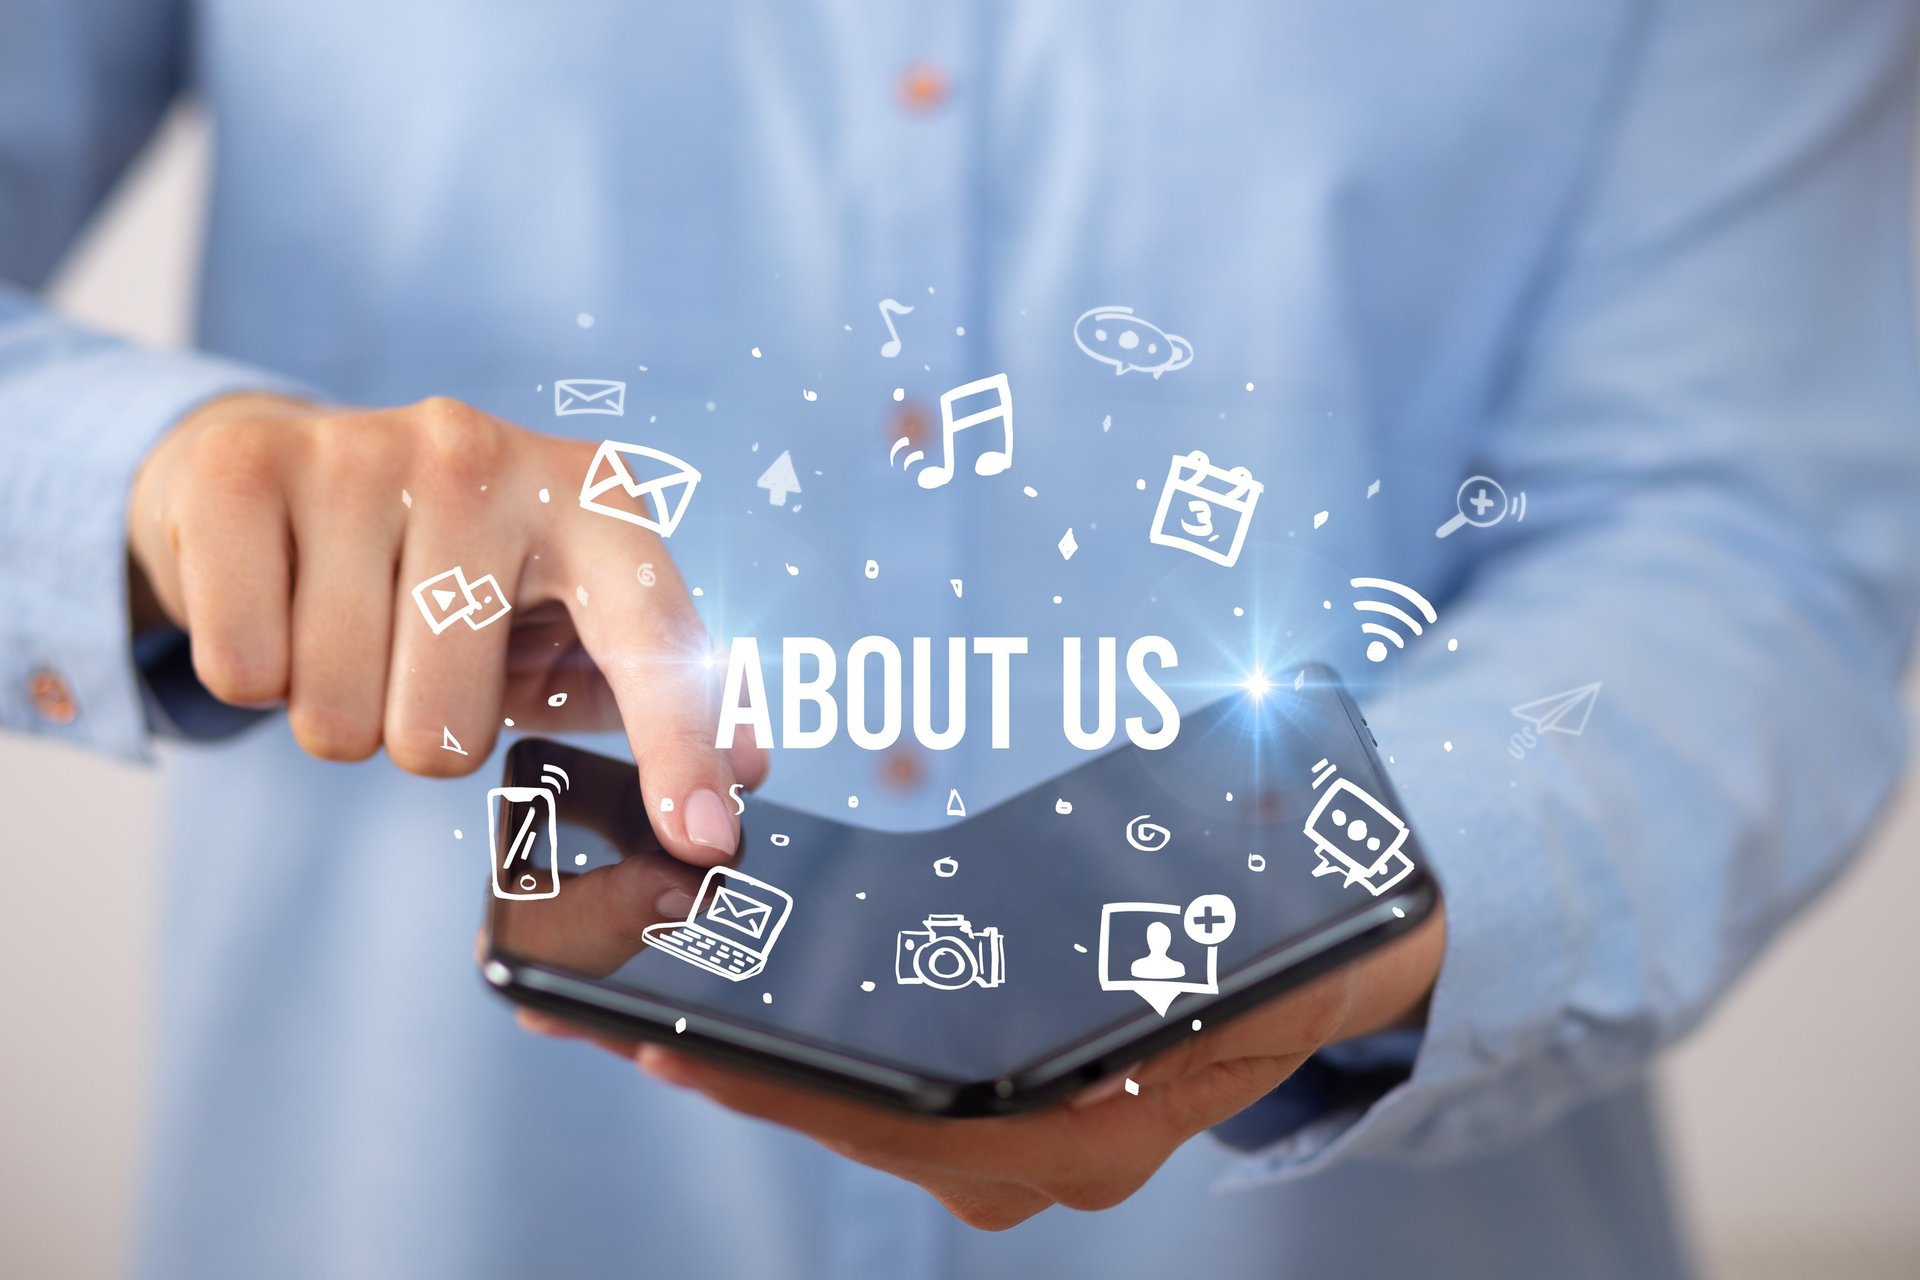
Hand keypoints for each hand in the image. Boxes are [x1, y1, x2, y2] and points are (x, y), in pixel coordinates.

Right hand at [128, 392, 763, 862]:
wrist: (293, 472)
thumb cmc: (464, 574)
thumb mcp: (570, 622)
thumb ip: (663, 695)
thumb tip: (743, 777)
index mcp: (593, 501)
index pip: (650, 642)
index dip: (680, 746)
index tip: (703, 838)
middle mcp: (484, 459)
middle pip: (442, 736)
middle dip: (421, 733)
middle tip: (417, 657)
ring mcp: (362, 452)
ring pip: (335, 713)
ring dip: (334, 706)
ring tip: (348, 625)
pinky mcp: (244, 467)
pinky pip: (243, 672)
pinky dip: (254, 672)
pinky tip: (281, 603)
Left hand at [525, 909, 1444, 1227]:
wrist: (1342, 958)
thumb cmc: (1293, 932)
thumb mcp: (1251, 939)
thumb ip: (1184, 960)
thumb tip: (1098, 984)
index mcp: (1094, 1127)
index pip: (911, 1124)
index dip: (790, 1090)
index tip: (681, 1048)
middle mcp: (1044, 1160)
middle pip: (862, 1125)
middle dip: (737, 1074)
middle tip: (609, 1019)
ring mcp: (1020, 1148)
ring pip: (865, 1118)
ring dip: (756, 1068)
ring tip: (638, 1010)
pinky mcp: (1003, 1113)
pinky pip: (887, 1098)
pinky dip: (809, 1062)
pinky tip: (736, 1017)